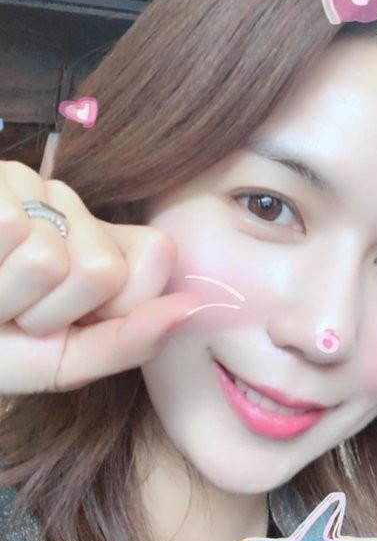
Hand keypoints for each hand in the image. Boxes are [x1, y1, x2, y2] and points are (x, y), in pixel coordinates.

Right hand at [0, 160, 201, 393]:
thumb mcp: (63, 361)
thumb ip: (129, 341)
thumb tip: (193, 306)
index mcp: (109, 247)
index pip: (158, 257)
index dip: (109, 309)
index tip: (64, 320)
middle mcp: (79, 208)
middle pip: (99, 270)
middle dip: (47, 313)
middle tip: (13, 309)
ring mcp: (34, 185)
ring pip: (49, 258)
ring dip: (4, 295)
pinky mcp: (2, 178)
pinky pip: (8, 232)